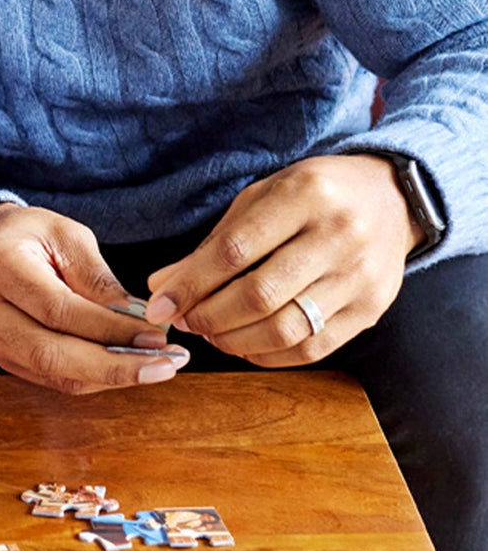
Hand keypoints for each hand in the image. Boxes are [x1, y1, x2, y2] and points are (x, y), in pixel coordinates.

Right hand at [0, 203, 189, 393]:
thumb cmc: (30, 234)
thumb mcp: (67, 235)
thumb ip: (98, 278)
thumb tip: (136, 320)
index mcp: (0, 266)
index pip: (58, 309)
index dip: (108, 328)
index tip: (156, 336)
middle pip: (50, 353)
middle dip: (113, 366)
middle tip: (164, 365)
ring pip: (52, 373)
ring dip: (108, 376)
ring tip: (155, 368)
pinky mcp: (2, 355)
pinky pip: (50, 378)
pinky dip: (92, 377)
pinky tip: (125, 368)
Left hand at [146, 154, 418, 364]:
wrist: (390, 198)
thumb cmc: (311, 196)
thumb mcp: (260, 199)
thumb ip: (213, 243)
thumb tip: (162, 287)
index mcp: (304, 196)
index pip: (235, 252)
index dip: (191, 284)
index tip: (159, 305)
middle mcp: (339, 236)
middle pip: (260, 295)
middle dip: (209, 316)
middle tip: (184, 321)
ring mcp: (360, 277)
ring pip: (286, 328)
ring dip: (235, 340)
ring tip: (210, 333)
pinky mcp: (372, 309)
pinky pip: (312, 348)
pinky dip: (268, 354)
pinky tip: (244, 344)